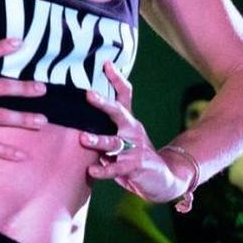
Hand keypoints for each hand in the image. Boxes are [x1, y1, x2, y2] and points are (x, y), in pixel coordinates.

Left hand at [80, 62, 185, 202]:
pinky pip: (116, 168)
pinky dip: (103, 170)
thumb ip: (105, 130)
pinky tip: (91, 170)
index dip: (116, 79)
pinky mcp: (135, 166)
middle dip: (103, 103)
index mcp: (128, 121)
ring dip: (98, 140)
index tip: (106, 63)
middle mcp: (132, 130)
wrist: (164, 179)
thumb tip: (78, 117)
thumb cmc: (134, 156)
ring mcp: (135, 147)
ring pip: (114, 142)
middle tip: (89, 94)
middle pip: (118, 112)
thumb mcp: (122, 139)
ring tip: (84, 138)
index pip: (124, 94)